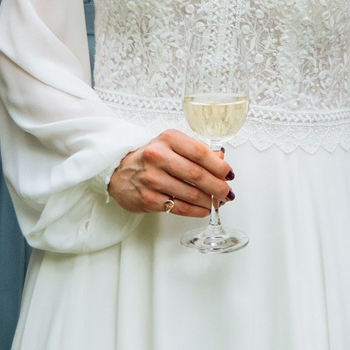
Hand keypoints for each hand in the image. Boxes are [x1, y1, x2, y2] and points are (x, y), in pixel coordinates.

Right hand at [107, 130, 229, 215]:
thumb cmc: (151, 158)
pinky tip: (204, 210)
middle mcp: (157, 157)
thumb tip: (222, 159)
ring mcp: (151, 179)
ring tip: (217, 202)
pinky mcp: (148, 198)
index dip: (219, 166)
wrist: (120, 172)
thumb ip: (197, 151)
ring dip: (208, 201)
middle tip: (227, 193)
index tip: (229, 174)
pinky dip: (196, 210)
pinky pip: (179, 207)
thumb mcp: (172, 146)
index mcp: (168, 139)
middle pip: (197, 174)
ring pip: (190, 193)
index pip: (200, 153)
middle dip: (217, 186)